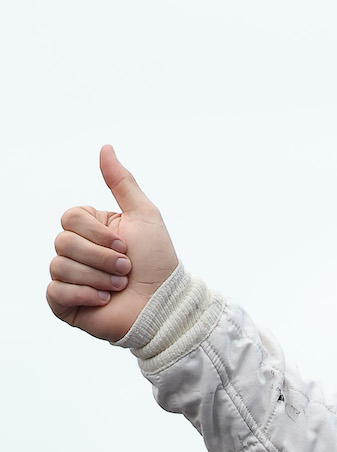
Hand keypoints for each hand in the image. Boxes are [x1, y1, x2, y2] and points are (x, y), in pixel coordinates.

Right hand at [47, 146, 179, 342]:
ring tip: (120, 287)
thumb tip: (105, 147)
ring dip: (99, 278)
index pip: (70, 218)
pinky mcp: (65, 303)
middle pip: (62, 242)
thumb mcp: (143, 215)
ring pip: (60, 267)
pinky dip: (85, 295)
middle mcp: (77, 251)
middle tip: (127, 269)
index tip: (126, 244)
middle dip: (102, 257)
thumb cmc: (158, 261)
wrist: (165, 304)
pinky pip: (55, 292)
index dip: (98, 233)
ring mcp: (69, 278)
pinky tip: (105, 301)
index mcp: (91, 230)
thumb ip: (122, 182)